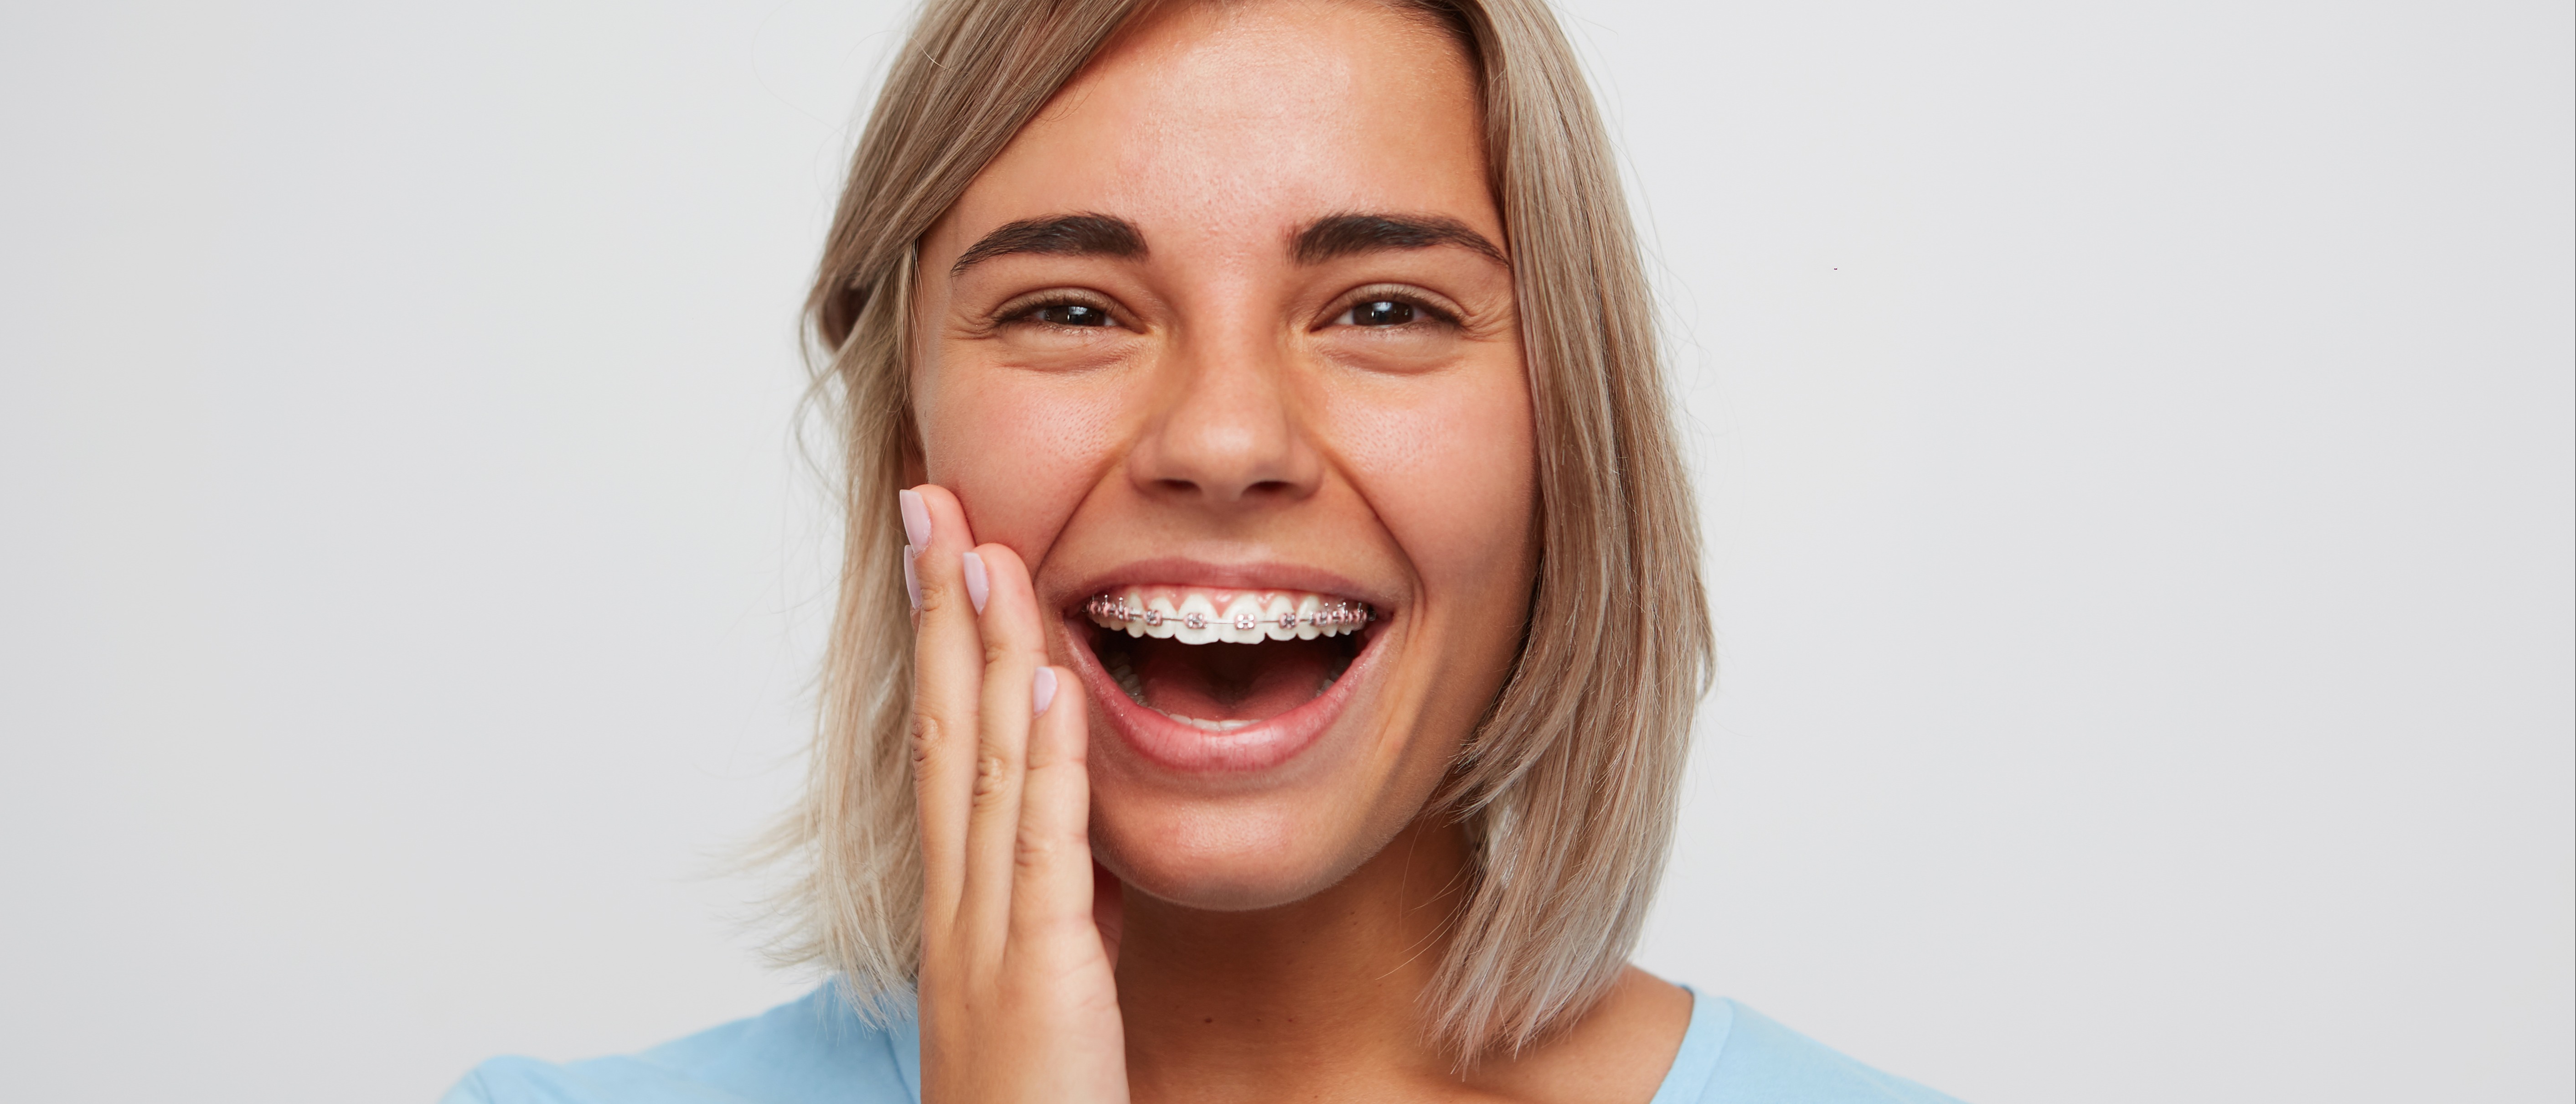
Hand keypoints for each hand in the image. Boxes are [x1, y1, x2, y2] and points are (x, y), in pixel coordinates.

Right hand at [903, 485, 1127, 1103]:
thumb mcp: (1051, 989)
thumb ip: (1062, 916)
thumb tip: (1086, 857)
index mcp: (961, 904)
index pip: (945, 747)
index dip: (942, 646)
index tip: (944, 554)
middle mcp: (958, 904)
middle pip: (943, 730)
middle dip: (938, 611)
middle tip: (929, 501)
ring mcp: (989, 933)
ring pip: (984, 765)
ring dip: (984, 650)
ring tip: (986, 548)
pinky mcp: (1040, 970)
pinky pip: (1043, 847)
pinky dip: (1046, 758)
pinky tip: (1048, 679)